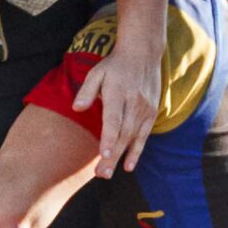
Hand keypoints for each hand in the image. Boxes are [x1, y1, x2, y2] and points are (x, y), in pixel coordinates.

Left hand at [73, 38, 159, 176]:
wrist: (143, 54)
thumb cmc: (115, 65)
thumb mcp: (97, 72)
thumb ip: (87, 91)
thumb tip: (76, 108)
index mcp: (118, 91)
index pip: (114, 118)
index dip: (109, 137)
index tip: (104, 154)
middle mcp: (134, 102)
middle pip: (123, 133)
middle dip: (112, 155)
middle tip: (101, 173)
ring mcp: (145, 109)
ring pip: (133, 137)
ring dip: (121, 157)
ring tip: (108, 173)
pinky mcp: (151, 113)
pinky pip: (144, 136)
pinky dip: (136, 151)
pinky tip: (128, 166)